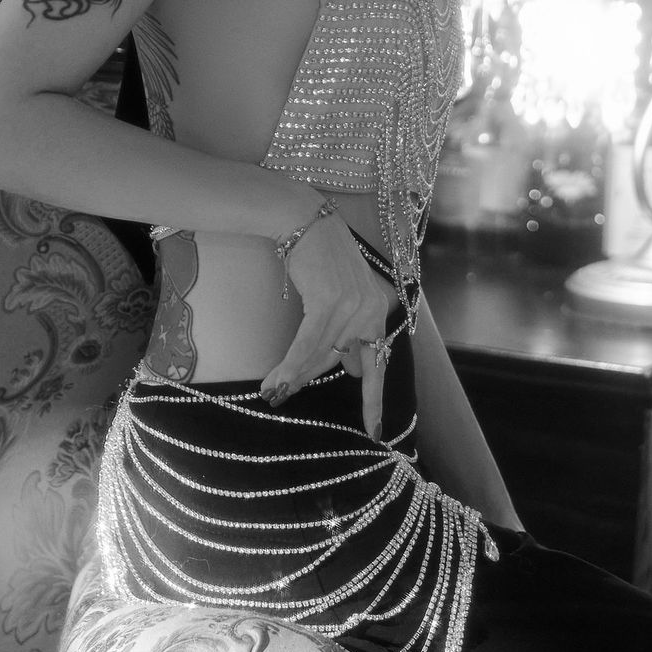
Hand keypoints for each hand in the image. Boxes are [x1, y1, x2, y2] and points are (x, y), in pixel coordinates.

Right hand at [260, 212, 393, 437]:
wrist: (302, 220)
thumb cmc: (318, 256)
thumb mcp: (340, 293)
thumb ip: (349, 331)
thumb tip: (353, 370)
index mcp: (378, 311)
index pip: (379, 364)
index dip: (373, 401)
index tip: (374, 432)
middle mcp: (371, 309)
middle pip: (338, 360)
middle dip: (309, 379)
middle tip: (282, 393)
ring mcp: (352, 305)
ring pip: (319, 355)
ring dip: (293, 376)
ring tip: (272, 391)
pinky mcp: (328, 301)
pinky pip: (307, 344)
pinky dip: (291, 363)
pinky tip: (276, 379)